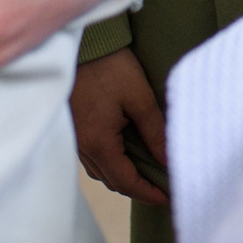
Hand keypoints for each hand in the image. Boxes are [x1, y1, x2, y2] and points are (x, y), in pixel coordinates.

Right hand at [72, 48, 167, 204]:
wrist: (81, 43)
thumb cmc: (110, 66)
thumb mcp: (139, 98)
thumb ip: (154, 132)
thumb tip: (168, 160)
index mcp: (99, 143)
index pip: (125, 182)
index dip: (148, 193)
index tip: (169, 198)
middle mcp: (83, 147)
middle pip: (112, 181)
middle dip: (138, 188)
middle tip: (163, 187)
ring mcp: (76, 139)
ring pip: (101, 171)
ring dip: (124, 176)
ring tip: (149, 173)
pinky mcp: (74, 128)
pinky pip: (93, 157)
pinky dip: (112, 162)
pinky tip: (127, 154)